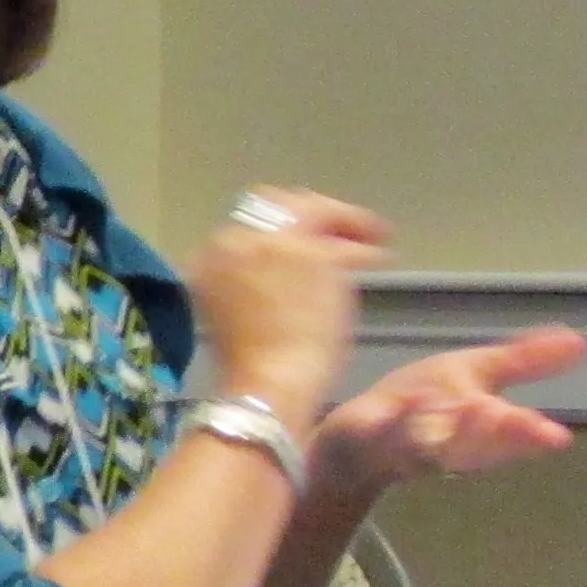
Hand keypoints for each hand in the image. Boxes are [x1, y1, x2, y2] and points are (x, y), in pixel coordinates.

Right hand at [186, 185, 386, 413]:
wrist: (266, 381)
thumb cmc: (250, 365)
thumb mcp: (234, 313)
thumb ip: (249, 282)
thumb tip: (281, 273)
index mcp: (206, 258)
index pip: (245, 226)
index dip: (279, 231)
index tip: (303, 240)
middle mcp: (233, 240)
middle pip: (275, 205)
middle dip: (309, 211)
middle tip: (337, 228)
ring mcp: (271, 243)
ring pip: (312, 210)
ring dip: (342, 221)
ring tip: (369, 236)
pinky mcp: (311, 254)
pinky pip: (345, 239)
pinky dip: (364, 243)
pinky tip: (380, 255)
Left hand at [313, 326, 585, 493]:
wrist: (356, 436)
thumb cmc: (423, 404)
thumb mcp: (476, 373)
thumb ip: (525, 361)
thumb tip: (580, 342)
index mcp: (479, 424)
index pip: (510, 432)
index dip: (529, 435)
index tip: (555, 437)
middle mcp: (447, 440)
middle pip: (474, 442)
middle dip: (490, 434)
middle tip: (504, 419)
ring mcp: (404, 442)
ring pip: (429, 441)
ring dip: (445, 429)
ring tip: (465, 410)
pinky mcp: (364, 437)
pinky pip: (376, 431)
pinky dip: (389, 422)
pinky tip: (400, 406)